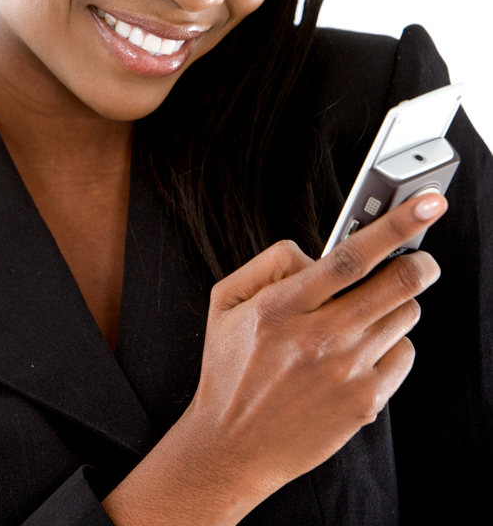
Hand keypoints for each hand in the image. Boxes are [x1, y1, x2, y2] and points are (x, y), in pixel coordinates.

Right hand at [103, 192, 446, 525]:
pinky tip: (363, 347)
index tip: (427, 204)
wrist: (232, 446)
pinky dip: (392, 341)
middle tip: (419, 257)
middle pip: (396, 284)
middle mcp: (318, 339)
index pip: (349, 257)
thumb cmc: (230, 369)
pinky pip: (404, 353)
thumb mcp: (225, 302)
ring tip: (367, 310)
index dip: (395, 225)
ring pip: (404, 314)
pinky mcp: (365, 402)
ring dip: (397, 302)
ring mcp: (346, 372)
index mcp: (281, 307)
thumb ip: (268, 263)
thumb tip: (314, 251)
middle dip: (419, 261)